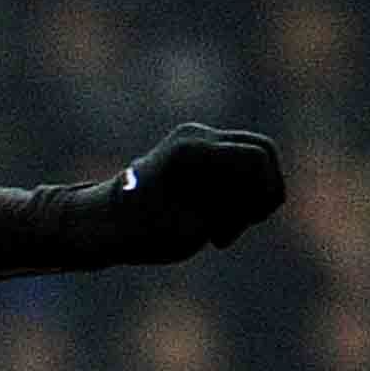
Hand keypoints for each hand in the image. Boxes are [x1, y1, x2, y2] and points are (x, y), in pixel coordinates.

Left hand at [95, 124, 284, 260]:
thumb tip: (267, 192)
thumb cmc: (140, 232)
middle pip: (262, 152)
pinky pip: (238, 167)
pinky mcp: (200, 152)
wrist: (102, 223)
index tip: (242, 227)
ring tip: (221, 234)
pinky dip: (236, 196)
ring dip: (248, 198)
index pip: (255, 158)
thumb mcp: (191, 232)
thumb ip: (233, 208)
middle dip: (263, 192)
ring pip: (252, 161)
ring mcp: (198, 140)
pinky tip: (215, 225)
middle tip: (243, 227)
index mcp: (191, 150)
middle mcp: (196, 136)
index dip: (265, 192)